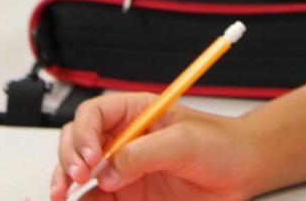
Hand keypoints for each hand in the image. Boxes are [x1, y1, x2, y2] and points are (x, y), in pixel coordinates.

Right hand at [48, 92, 257, 200]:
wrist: (243, 171)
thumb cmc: (222, 144)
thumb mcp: (186, 141)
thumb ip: (145, 153)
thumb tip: (108, 171)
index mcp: (136, 113)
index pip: (94, 115)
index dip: (83, 133)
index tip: (89, 155)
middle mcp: (124, 140)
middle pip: (77, 144)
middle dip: (68, 159)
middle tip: (76, 178)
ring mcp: (123, 169)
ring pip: (79, 174)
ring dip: (64, 183)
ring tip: (62, 195)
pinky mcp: (128, 196)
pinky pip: (96, 200)